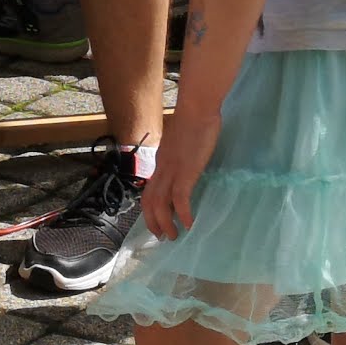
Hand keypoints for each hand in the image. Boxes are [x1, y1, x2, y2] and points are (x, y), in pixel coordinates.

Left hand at [144, 97, 217, 239]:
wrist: (197, 108)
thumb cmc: (194, 119)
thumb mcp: (181, 140)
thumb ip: (180, 152)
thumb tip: (185, 159)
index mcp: (161, 162)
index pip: (148, 189)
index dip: (149, 208)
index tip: (155, 220)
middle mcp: (162, 169)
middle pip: (148, 201)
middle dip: (153, 222)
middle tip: (161, 236)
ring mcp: (172, 171)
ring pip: (160, 204)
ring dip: (165, 223)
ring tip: (174, 236)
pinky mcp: (186, 172)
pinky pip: (180, 199)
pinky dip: (183, 213)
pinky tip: (190, 224)